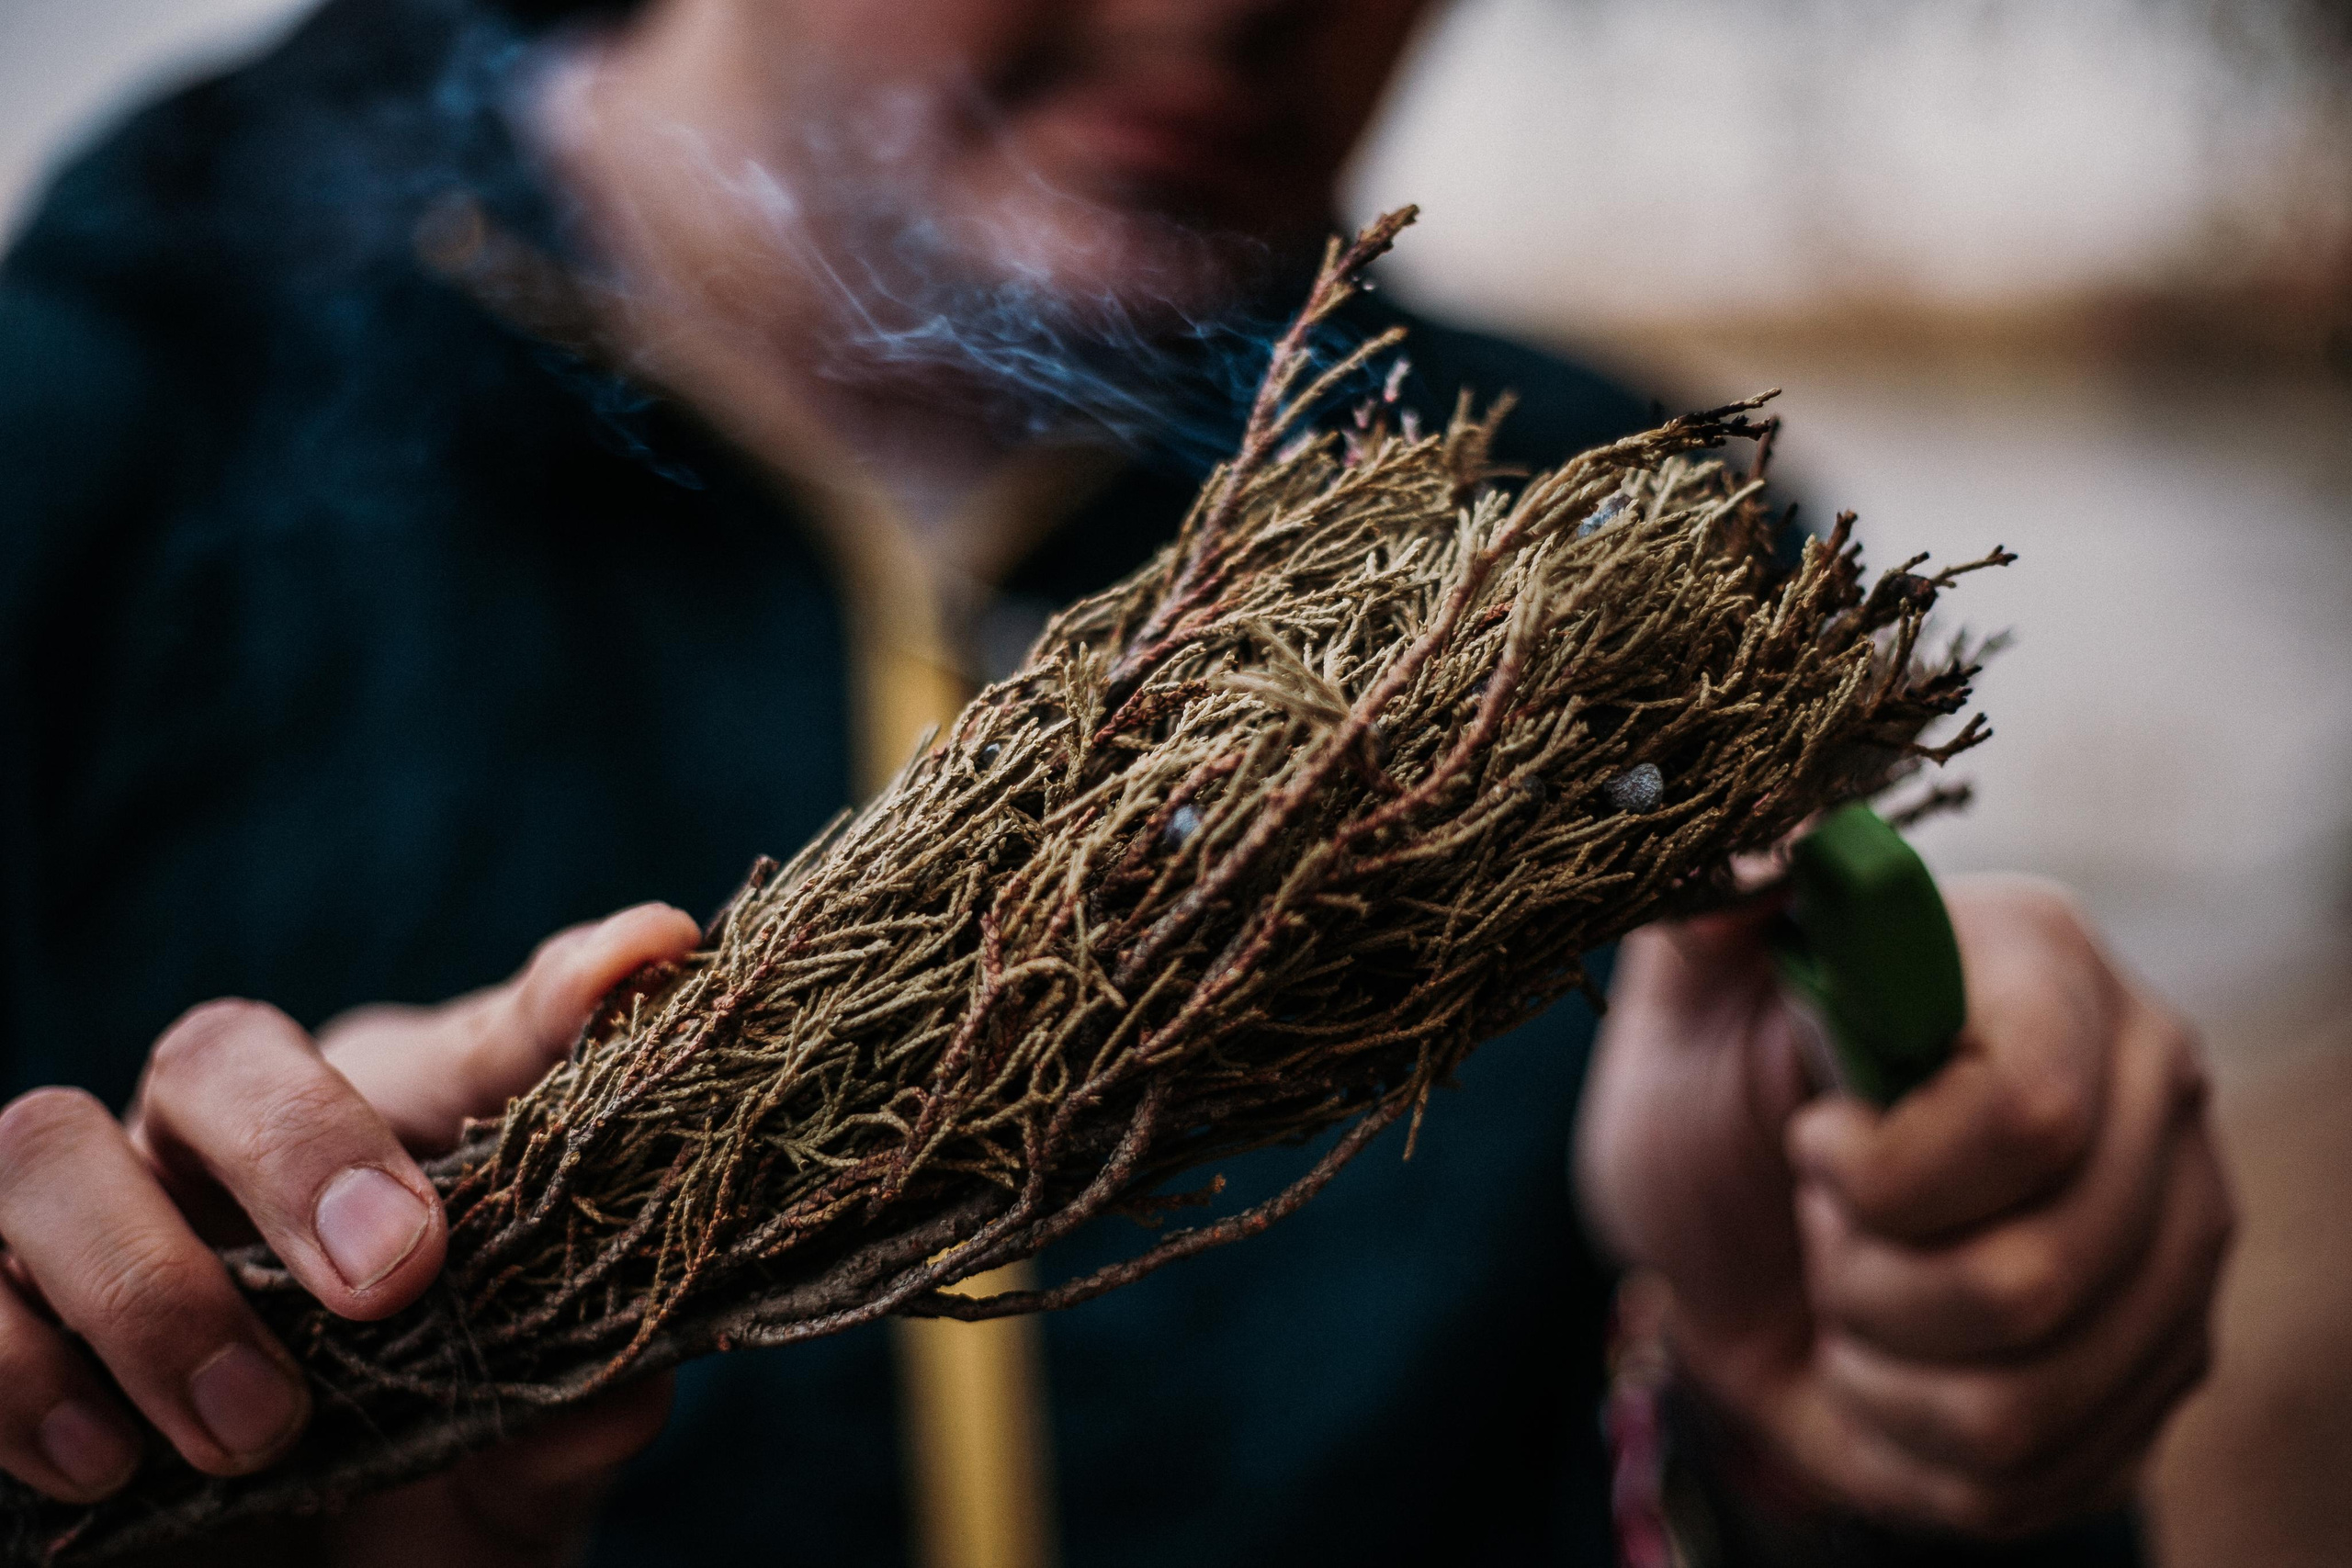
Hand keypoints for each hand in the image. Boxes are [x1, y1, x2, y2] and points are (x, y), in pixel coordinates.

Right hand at [0, 904, 700, 1564]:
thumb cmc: (415, 1510)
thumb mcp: (509, 1477)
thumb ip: (563, 1422)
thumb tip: (623, 1387)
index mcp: (393, 1148)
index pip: (477, 1038)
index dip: (559, 994)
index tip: (645, 960)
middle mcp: (227, 1159)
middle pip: (219, 1052)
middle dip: (299, 1144)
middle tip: (392, 1279)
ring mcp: (88, 1232)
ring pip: (43, 1146)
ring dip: (148, 1285)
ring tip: (255, 1430)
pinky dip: (12, 1368)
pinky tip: (103, 1464)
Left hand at [1576, 875, 2233, 1536]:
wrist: (1735, 1236)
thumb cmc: (1713, 1097)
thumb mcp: (1675, 1003)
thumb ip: (1703, 917)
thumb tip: (1752, 854)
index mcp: (2045, 964)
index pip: (2030, 1113)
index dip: (1888, 1169)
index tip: (1806, 1144)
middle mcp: (2152, 1088)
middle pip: (2035, 1275)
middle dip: (1863, 1276)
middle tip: (1817, 1219)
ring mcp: (2180, 1234)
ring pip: (2029, 1395)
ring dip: (1879, 1363)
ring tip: (1846, 1285)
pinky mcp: (2161, 1361)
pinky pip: (2030, 1473)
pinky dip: (1905, 1440)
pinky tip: (1881, 1361)